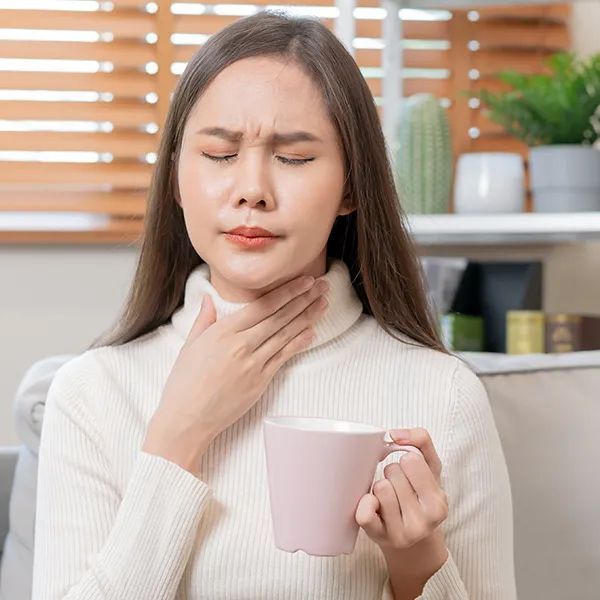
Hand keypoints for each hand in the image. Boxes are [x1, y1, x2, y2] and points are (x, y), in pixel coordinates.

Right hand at [143, 272, 328, 472]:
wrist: (186, 419)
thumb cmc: (184, 383)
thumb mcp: (190, 345)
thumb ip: (204, 320)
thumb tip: (209, 298)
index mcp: (223, 331)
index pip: (263, 305)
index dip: (287, 292)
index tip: (304, 280)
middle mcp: (241, 345)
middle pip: (279, 316)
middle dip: (304, 299)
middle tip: (322, 285)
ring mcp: (253, 364)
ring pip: (285, 334)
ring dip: (307, 317)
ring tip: (323, 303)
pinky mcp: (260, 382)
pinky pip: (284, 358)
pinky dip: (299, 343)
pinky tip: (312, 332)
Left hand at [355, 427, 448, 553]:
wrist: (415, 541)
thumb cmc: (421, 496)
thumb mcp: (431, 468)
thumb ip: (421, 440)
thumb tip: (394, 433)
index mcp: (438, 504)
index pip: (411, 460)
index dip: (406, 461)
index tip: (410, 473)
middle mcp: (423, 523)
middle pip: (392, 472)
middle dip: (393, 474)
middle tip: (400, 488)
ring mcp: (400, 533)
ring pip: (379, 487)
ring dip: (380, 487)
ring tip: (389, 498)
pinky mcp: (378, 538)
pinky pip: (364, 514)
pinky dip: (364, 503)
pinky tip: (372, 504)